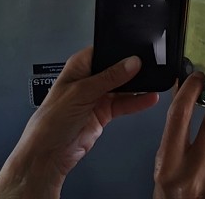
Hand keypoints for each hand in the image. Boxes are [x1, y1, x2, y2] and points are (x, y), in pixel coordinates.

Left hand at [0, 48, 159, 198]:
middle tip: (151, 65)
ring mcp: (97, 96)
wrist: (49, 154)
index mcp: (79, 66)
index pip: (104, 51)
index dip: (120, 49)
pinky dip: (137, 101)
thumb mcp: (81, 92)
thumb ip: (109, 77)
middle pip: (117, 68)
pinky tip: (149, 98)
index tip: (138, 50)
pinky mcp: (104, 112)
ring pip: (123, 86)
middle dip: (133, 68)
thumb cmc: (51, 121)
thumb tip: (132, 63)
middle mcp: (89, 79)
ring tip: (155, 81)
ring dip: (138, 85)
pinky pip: (125, 103)